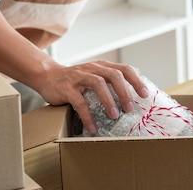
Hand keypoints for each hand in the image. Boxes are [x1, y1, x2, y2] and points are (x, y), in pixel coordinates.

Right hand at [34, 60, 148, 133]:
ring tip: (114, 115)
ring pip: (98, 84)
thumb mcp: (93, 76)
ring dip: (109, 100)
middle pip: (114, 75)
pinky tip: (92, 127)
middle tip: (130, 108)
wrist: (47, 75)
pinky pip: (80, 102)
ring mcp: (79, 77)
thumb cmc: (75, 80)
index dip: (136, 81)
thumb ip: (108, 83)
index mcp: (102, 66)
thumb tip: (130, 101)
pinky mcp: (67, 88)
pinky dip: (87, 116)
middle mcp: (92, 68)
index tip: (145, 95)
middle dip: (125, 92)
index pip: (124, 69)